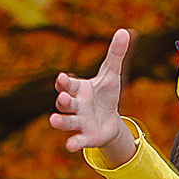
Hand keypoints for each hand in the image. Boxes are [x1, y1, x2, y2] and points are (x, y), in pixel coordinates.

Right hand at [50, 29, 132, 162]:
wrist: (110, 120)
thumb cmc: (106, 95)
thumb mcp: (112, 75)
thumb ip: (115, 55)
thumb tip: (124, 31)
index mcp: (78, 89)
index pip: (68, 84)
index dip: (64, 82)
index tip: (62, 78)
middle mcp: (75, 106)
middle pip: (64, 103)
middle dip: (62, 100)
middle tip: (62, 97)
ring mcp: (78, 122)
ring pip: (66, 122)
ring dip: (59, 121)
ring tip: (53, 120)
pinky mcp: (85, 137)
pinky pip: (77, 140)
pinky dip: (73, 143)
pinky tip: (69, 146)